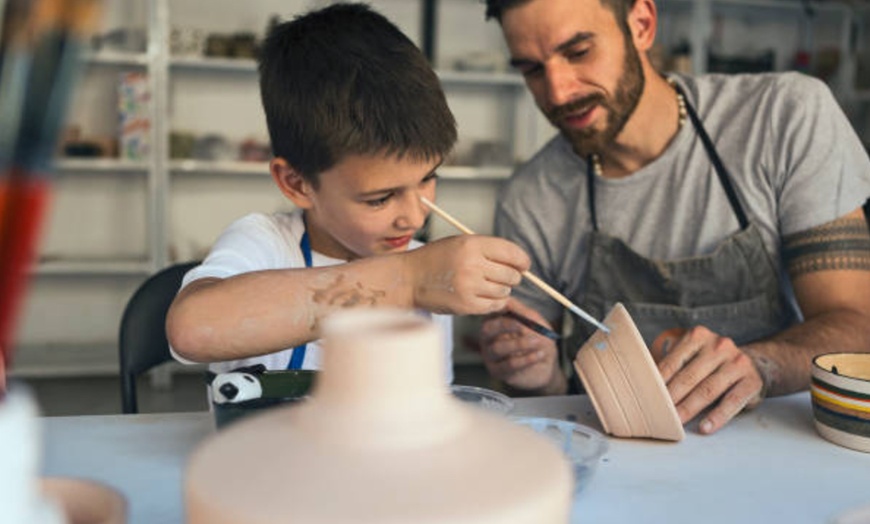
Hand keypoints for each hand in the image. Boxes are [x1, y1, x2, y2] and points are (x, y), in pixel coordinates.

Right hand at [406, 235, 528, 314]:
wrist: (410, 278)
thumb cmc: (436, 259)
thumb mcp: (460, 243)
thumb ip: (488, 250)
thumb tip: (521, 264)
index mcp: (472, 245)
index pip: (511, 252)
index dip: (522, 260)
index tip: (524, 265)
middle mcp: (472, 265)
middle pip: (511, 274)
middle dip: (512, 276)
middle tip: (503, 277)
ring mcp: (469, 286)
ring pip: (504, 291)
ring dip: (501, 290)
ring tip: (486, 285)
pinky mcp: (466, 305)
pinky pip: (494, 306)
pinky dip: (494, 302)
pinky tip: (482, 296)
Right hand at [479, 298, 565, 393]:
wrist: (546, 364)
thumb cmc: (538, 339)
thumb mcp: (534, 321)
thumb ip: (521, 311)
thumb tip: (507, 299)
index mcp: (494, 322)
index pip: (490, 312)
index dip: (501, 309)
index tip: (516, 309)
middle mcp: (488, 339)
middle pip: (487, 329)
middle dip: (506, 325)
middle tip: (523, 326)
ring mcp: (491, 356)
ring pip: (498, 348)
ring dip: (520, 344)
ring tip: (537, 342)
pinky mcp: (498, 372)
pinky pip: (509, 365)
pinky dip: (526, 359)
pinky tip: (539, 354)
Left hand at [653, 326, 764, 434]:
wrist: (752, 364)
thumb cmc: (711, 364)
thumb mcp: (693, 356)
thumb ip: (673, 365)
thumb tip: (643, 386)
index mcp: (697, 336)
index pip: (672, 362)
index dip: (658, 382)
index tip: (646, 398)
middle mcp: (718, 345)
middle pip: (689, 376)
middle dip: (671, 398)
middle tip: (658, 415)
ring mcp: (737, 362)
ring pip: (708, 389)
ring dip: (690, 408)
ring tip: (677, 423)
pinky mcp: (752, 381)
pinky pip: (732, 401)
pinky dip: (717, 416)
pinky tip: (705, 427)